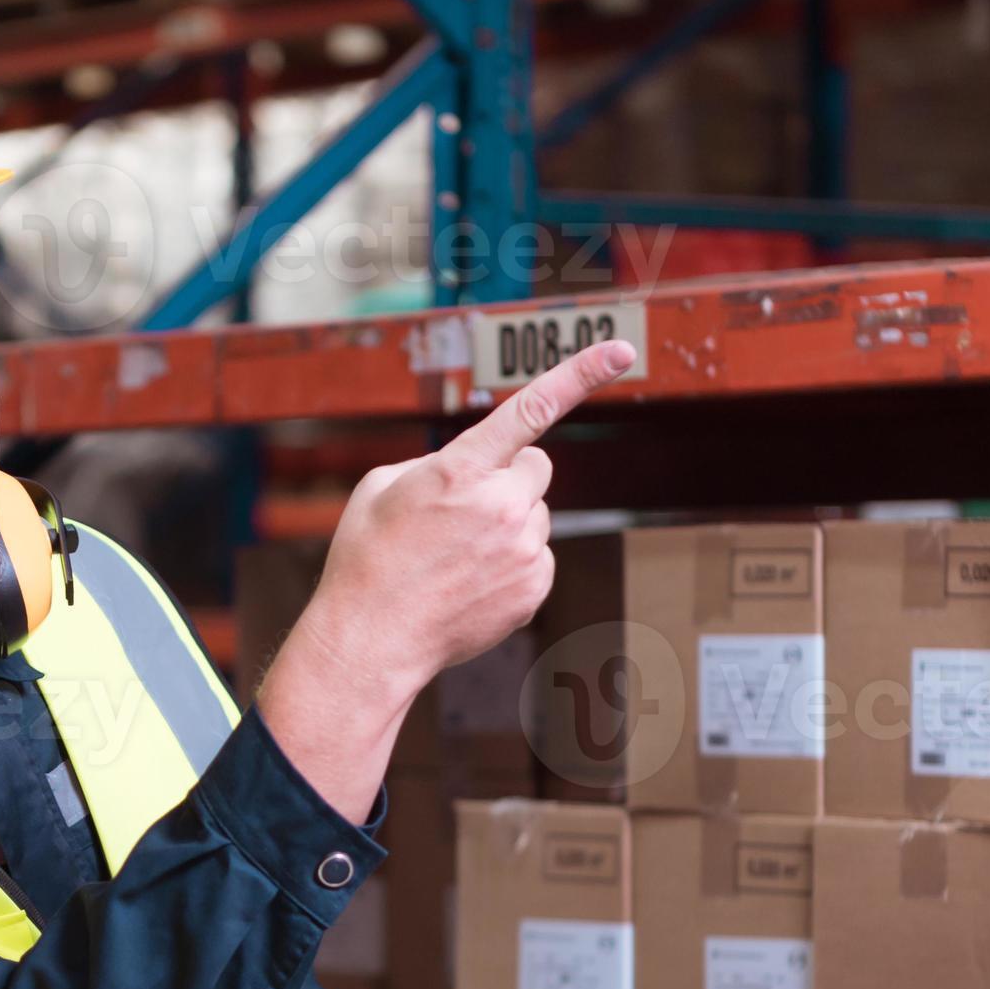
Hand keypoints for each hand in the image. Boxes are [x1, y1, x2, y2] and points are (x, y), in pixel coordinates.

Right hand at [297, 340, 635, 695]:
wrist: (371, 638)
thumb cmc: (367, 558)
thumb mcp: (383, 486)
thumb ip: (439, 463)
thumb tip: (478, 468)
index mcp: (460, 470)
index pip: (531, 409)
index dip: (580, 374)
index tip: (622, 350)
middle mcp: (501, 507)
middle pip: (536, 467)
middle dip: (509, 477)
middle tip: (464, 509)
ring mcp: (523, 551)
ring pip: (535, 514)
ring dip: (507, 523)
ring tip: (456, 556)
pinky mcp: (534, 588)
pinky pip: (537, 555)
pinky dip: (511, 563)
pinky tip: (470, 581)